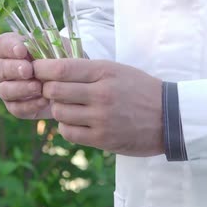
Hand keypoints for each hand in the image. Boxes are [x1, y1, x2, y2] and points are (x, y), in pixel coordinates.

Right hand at [0, 32, 49, 118]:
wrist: (64, 81)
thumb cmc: (54, 56)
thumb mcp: (54, 45)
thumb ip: (48, 43)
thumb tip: (45, 45)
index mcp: (5, 48)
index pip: (1, 44)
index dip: (10, 47)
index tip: (22, 50)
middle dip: (13, 69)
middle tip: (28, 70)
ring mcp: (3, 88)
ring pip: (4, 90)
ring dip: (21, 88)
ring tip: (38, 87)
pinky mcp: (13, 106)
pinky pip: (16, 108)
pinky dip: (30, 105)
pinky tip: (44, 100)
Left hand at [33, 59, 163, 155]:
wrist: (171, 118)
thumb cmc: (140, 90)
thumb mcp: (116, 70)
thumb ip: (86, 70)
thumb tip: (50, 68)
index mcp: (104, 72)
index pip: (60, 68)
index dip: (41, 69)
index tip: (36, 70)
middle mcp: (101, 94)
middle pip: (54, 91)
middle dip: (47, 90)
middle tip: (52, 91)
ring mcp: (101, 118)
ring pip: (59, 112)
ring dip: (58, 110)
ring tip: (69, 107)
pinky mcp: (103, 138)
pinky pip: (68, 132)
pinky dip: (66, 127)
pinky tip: (76, 123)